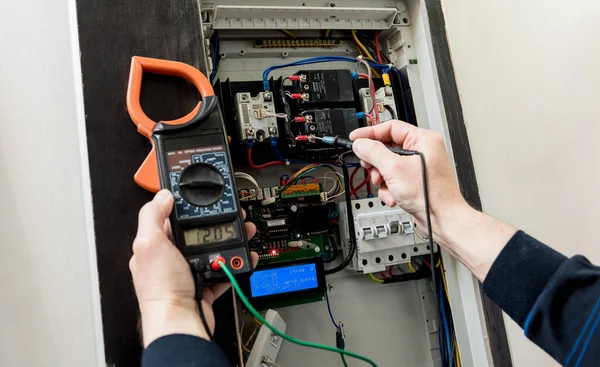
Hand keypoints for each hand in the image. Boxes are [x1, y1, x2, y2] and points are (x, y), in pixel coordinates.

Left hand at [129, 189, 257, 345]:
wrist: (180, 322)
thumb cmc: (162, 288)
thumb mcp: (150, 243)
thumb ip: (152, 215)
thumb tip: (162, 196)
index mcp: (155, 246)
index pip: (171, 218)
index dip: (188, 207)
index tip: (205, 199)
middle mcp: (171, 259)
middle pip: (197, 233)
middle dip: (216, 223)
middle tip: (233, 215)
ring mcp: (188, 273)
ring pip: (213, 250)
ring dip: (231, 240)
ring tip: (244, 232)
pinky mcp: (204, 286)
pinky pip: (223, 270)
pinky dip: (235, 263)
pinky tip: (243, 257)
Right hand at [351, 121, 516, 280]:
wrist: (442, 219)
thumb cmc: (431, 195)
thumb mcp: (394, 169)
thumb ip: (373, 152)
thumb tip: (360, 144)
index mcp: (423, 140)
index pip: (391, 128)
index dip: (370, 133)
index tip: (356, 139)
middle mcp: (422, 151)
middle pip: (386, 148)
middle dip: (376, 162)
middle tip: (369, 167)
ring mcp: (418, 167)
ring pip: (387, 165)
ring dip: (381, 179)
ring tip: (384, 186)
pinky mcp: (414, 181)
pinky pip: (393, 179)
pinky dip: (389, 188)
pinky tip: (393, 196)